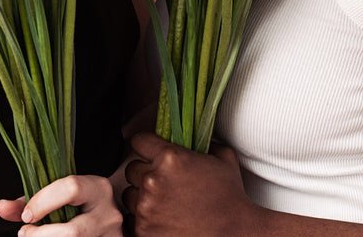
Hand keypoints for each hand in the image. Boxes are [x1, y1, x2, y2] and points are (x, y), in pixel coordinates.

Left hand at [0, 174, 123, 236]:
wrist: (114, 212)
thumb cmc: (79, 202)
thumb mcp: (58, 193)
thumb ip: (28, 199)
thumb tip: (1, 207)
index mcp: (97, 188)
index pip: (71, 189)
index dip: (43, 202)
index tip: (26, 215)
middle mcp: (108, 213)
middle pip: (72, 232)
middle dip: (41, 236)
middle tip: (25, 233)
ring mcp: (111, 236)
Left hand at [123, 133, 259, 236]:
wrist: (234, 234)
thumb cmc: (230, 199)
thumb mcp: (224, 158)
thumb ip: (204, 142)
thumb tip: (195, 135)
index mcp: (170, 158)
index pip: (139, 141)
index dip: (145, 146)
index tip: (149, 152)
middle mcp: (153, 180)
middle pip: (131, 169)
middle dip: (145, 174)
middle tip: (163, 184)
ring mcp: (145, 207)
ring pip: (129, 195)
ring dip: (141, 197)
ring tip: (163, 204)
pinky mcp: (142, 231)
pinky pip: (130, 219)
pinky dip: (142, 220)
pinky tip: (160, 220)